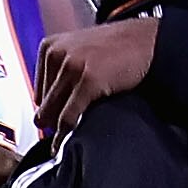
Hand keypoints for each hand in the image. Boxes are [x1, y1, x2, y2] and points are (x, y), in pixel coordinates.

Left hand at [35, 17, 161, 132]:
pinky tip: (63, 146)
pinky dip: (63, 136)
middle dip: (52, 121)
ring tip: (61, 144)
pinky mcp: (88, 81)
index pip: (39, 91)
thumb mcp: (81, 50)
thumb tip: (48, 105)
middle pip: (44, 104)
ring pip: (53, 113)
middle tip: (59, 135)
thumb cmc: (119, 48)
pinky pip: (67, 118)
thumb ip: (63, 71)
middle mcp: (57, 54)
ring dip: (57, 131)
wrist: (149, 42)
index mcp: (50, 46)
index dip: (48, 109)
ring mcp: (72, 66)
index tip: (52, 123)